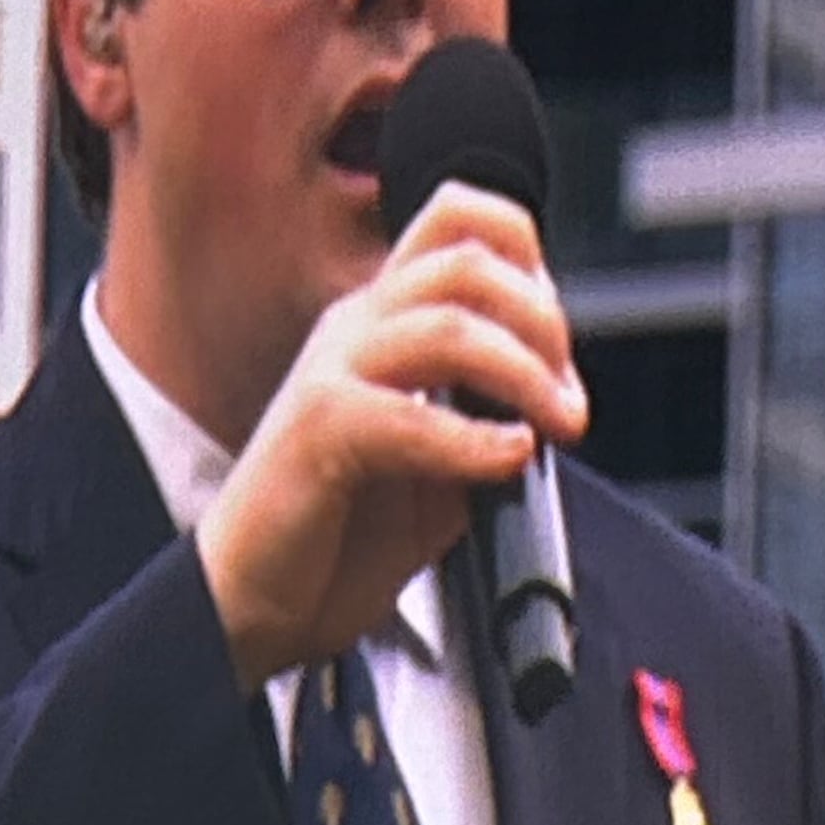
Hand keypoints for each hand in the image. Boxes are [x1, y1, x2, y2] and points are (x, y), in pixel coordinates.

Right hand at [196, 180, 585, 686]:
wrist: (256, 602)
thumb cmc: (337, 535)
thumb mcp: (438, 466)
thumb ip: (485, 419)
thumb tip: (555, 409)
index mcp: (382, 320)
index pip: (459, 222)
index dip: (529, 264)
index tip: (557, 349)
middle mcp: (356, 327)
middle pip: (468, 261)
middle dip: (543, 323)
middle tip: (568, 402)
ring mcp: (332, 371)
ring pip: (448, 325)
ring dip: (524, 375)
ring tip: (554, 429)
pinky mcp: (319, 429)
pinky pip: (411, 415)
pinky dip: (476, 439)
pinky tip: (506, 460)